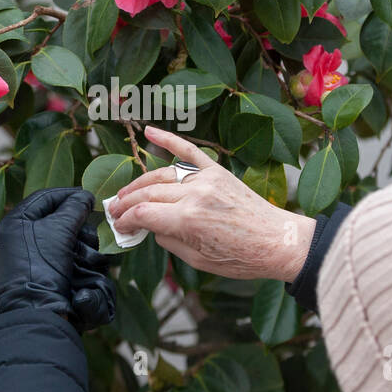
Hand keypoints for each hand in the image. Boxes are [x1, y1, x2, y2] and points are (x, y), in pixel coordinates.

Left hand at [0, 188, 115, 331]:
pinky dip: (80, 262)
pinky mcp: (46, 277)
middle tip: (88, 232)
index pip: (44, 198)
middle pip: (58, 221)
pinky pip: (69, 260)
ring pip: (67, 242)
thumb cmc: (41, 266)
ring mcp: (33, 261)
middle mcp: (21, 240)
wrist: (36, 312)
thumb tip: (85, 196)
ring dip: (83, 247)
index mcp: (14, 224)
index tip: (90, 196)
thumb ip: (74, 208)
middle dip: (78, 227)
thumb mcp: (58, 230)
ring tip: (87, 255)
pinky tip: (86, 268)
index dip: (68, 195)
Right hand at [108, 126, 315, 281]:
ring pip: (162, 174)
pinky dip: (168, 139)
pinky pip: (189, 151)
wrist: (278, 241)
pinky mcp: (218, 171)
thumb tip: (152, 227)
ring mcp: (206, 179)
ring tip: (124, 193)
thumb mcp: (197, 260)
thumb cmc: (241, 258)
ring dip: (139, 183)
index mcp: (187, 220)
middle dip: (126, 203)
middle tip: (113, 210)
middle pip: (148, 193)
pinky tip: (149, 131)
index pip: (142, 214)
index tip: (118, 226)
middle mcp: (194, 194)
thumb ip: (169, 240)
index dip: (125, 220)